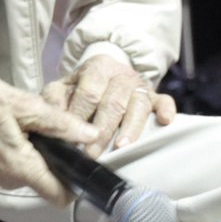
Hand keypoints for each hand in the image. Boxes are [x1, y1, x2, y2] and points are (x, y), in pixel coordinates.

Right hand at [0, 65, 99, 205]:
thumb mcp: (24, 105)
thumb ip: (59, 123)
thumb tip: (91, 135)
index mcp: (21, 167)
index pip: (59, 197)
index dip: (75, 184)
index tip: (81, 163)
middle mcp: (10, 179)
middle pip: (48, 182)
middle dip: (56, 161)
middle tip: (57, 132)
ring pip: (33, 172)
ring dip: (39, 153)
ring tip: (33, 127)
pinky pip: (18, 166)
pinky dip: (24, 151)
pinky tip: (18, 130)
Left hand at [41, 53, 175, 157]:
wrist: (106, 75)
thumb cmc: (81, 87)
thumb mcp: (63, 87)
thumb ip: (55, 98)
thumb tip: (54, 115)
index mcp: (97, 68)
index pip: (89, 93)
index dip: (80, 116)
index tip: (72, 139)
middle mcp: (121, 74)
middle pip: (113, 103)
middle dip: (102, 131)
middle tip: (92, 153)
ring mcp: (140, 85)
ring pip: (138, 105)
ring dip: (130, 128)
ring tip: (121, 147)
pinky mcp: (156, 96)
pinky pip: (165, 101)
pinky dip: (166, 110)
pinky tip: (165, 122)